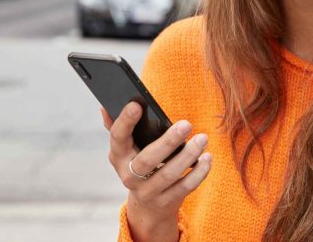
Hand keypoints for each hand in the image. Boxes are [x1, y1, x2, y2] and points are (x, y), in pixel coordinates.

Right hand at [101, 103, 212, 241]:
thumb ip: (118, 127)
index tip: (137, 105)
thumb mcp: (126, 149)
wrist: (147, 206)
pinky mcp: (166, 202)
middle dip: (168, 141)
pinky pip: (184, 188)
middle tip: (187, 123)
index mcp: (118, 157)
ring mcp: (147, 192)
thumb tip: (105, 106)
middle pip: (147, 159)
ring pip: (168, 174)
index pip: (117, 138)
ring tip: (202, 139)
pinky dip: (198, 172)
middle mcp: (129, 176)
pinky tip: (207, 159)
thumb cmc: (139, 164)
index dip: (125, 122)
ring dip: (188, 155)